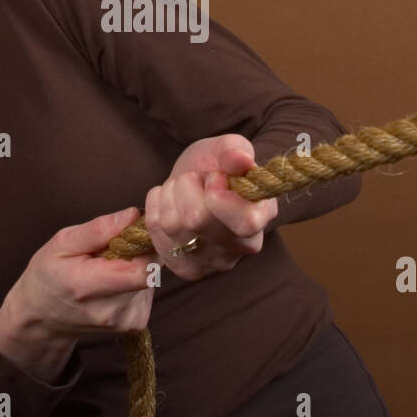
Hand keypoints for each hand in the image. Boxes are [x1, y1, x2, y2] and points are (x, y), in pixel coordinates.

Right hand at [0, 207, 157, 373]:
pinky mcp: (135, 323)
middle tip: (114, 247)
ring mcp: (125, 321)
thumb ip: (99, 229)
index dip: (147, 244)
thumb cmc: (49, 273)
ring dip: (136, 265)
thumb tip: (133, 216)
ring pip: (151, 278)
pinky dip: (135, 279)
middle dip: (140, 251)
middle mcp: (111, 311)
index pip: (142, 269)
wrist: (42, 317)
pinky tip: (114, 280)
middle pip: (150, 271)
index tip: (133, 230)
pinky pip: (148, 290)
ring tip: (108, 266)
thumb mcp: (62, 242)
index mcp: (88, 287)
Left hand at [143, 134, 277, 281]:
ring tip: (183, 189)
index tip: (213, 178)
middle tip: (197, 178)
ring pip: (172, 223)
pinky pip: (155, 227)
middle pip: (197, 220)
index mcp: (260, 217)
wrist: (195, 186)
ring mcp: (209, 263)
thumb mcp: (226, 148)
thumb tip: (240, 159)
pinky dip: (156, 204)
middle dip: (188, 185)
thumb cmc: (216, 167)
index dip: (221, 197)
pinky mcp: (183, 268)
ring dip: (171, 193)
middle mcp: (239, 248)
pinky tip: (171, 202)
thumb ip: (234, 149)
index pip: (245, 222)